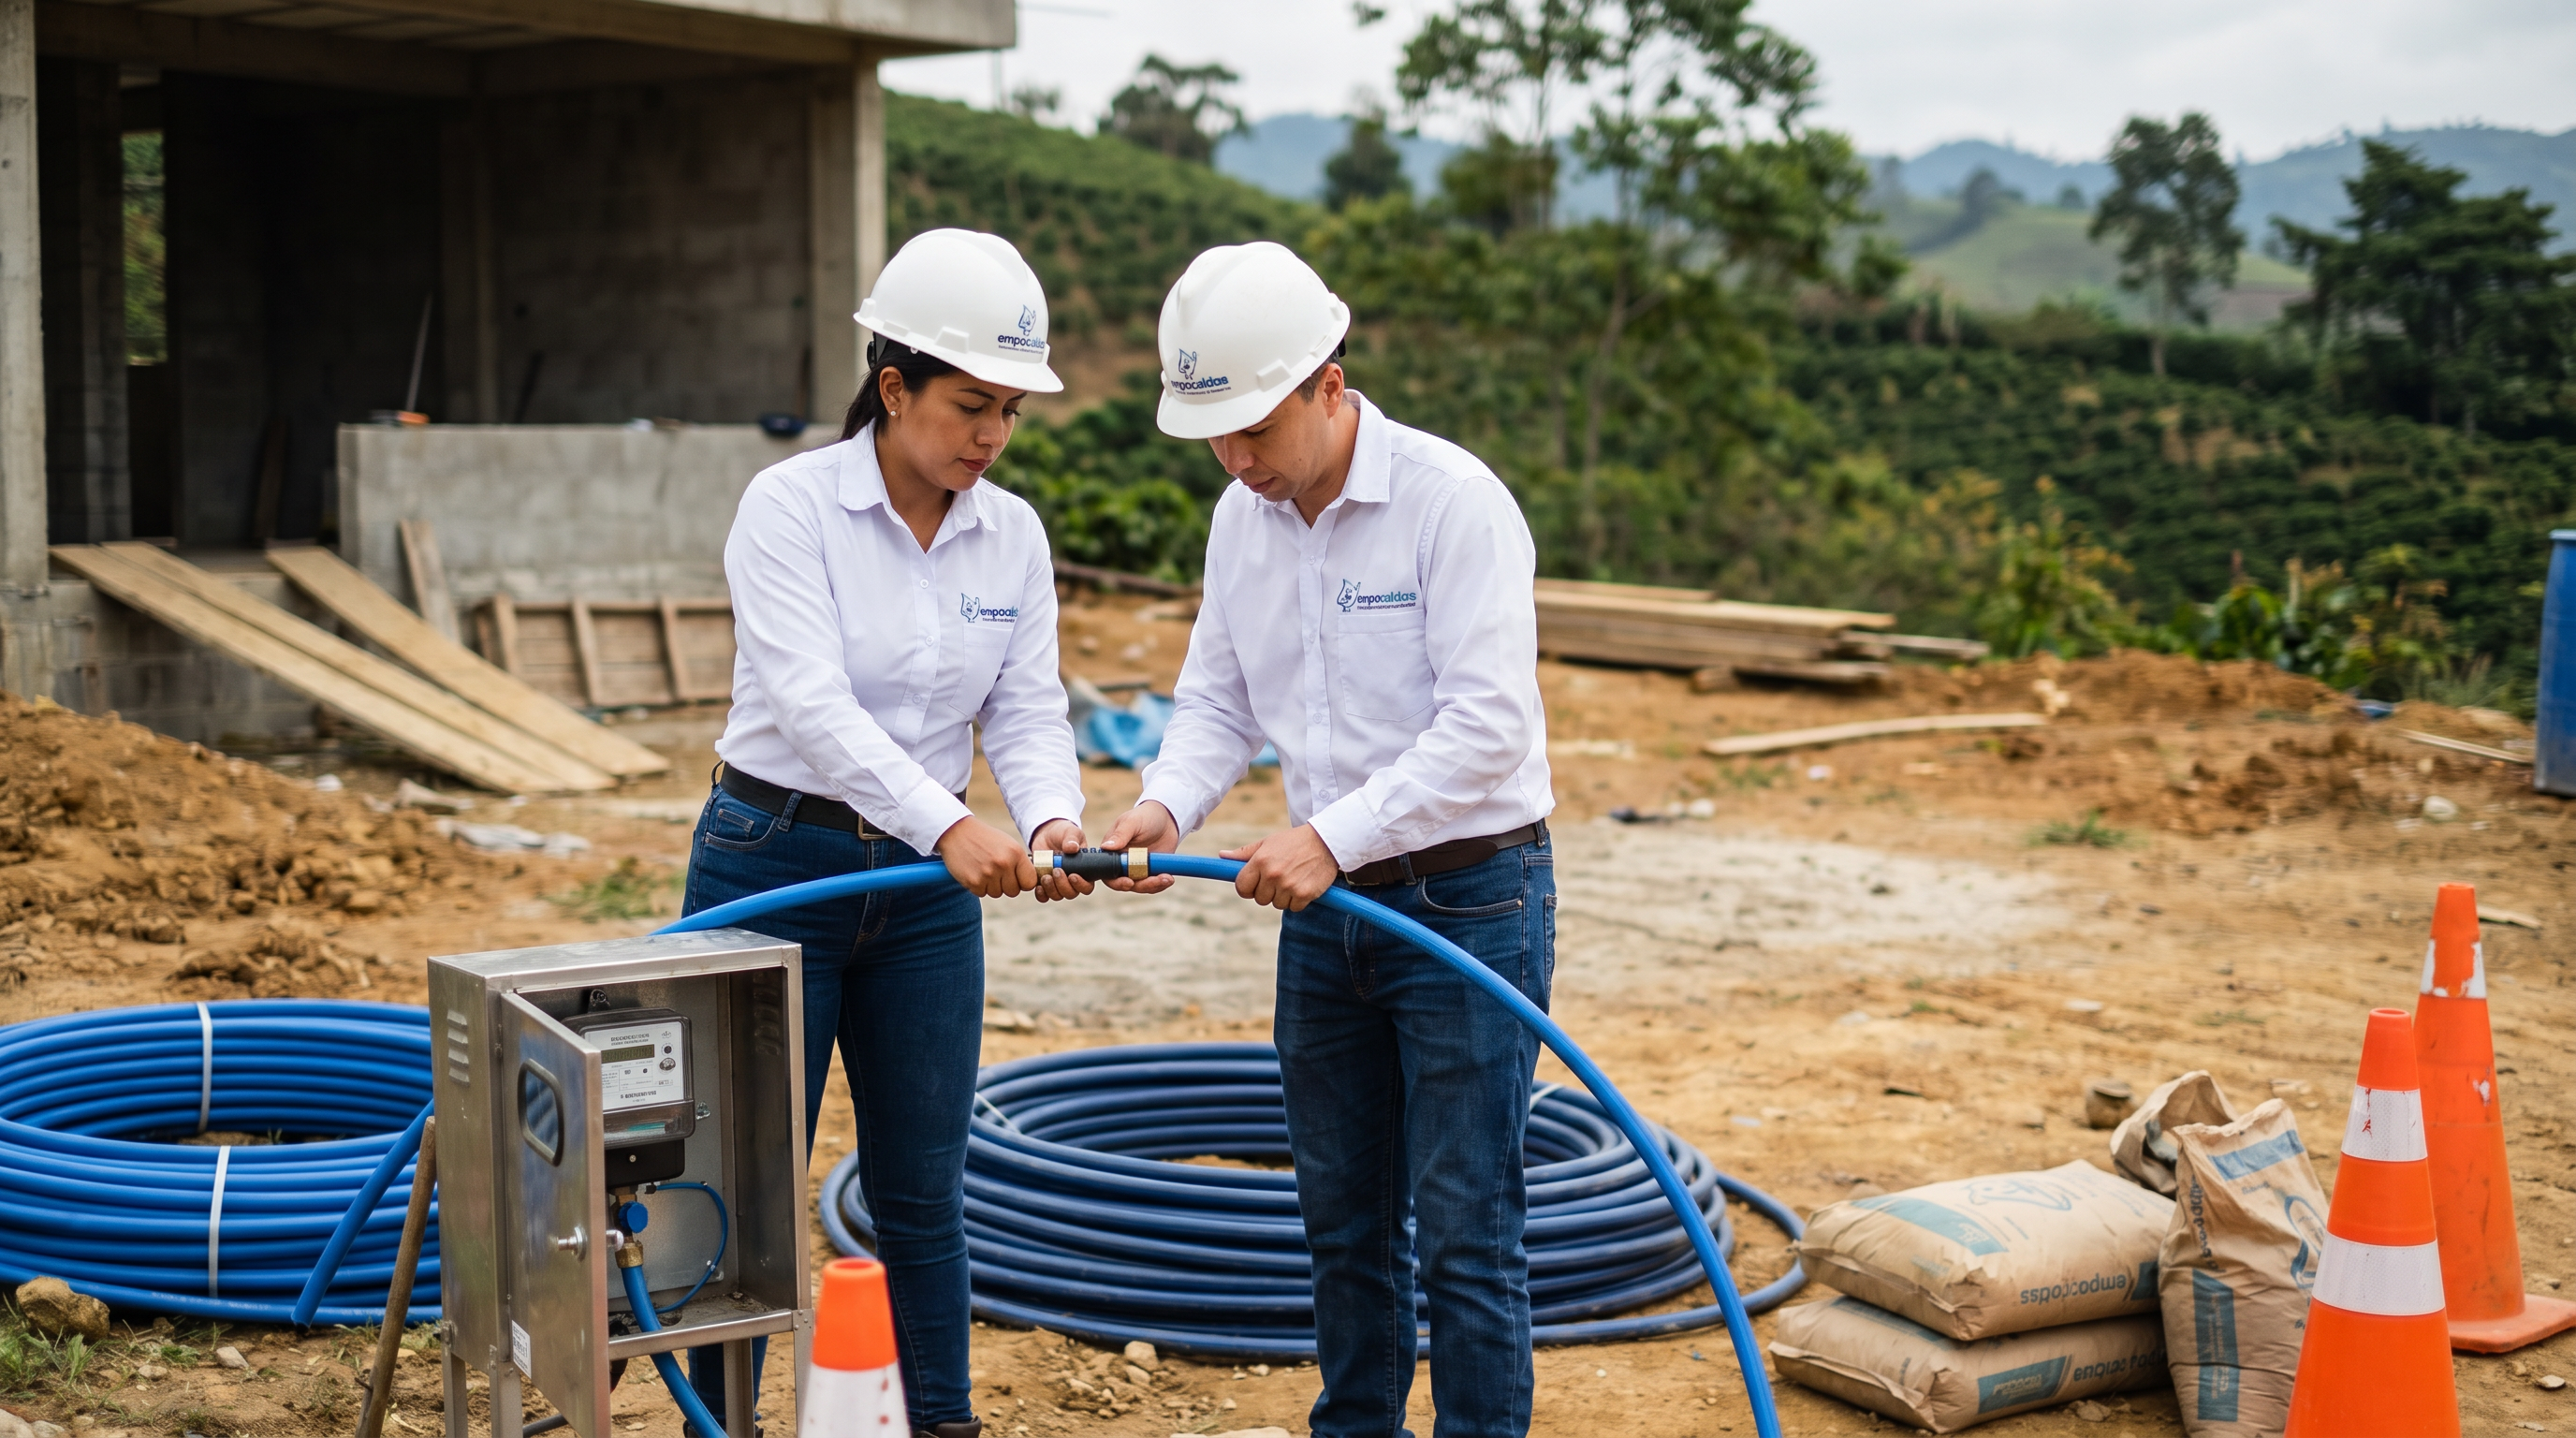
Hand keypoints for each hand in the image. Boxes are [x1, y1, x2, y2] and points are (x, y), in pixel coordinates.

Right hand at [935, 816, 1035, 898]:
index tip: (1017, 878)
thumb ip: (1020, 863)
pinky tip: (975, 871)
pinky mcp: (973, 881)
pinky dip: (979, 886)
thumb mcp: (1008, 845)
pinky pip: (982, 893)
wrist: (957, 831)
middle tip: (997, 872)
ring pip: (997, 893)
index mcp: (1015, 853)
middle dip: (1006, 885)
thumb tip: (1030, 884)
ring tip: (984, 868)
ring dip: (992, 885)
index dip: (1023, 882)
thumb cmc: (986, 839)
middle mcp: (1003, 864)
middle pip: (1013, 891)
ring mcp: (988, 874)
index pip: (1030, 883)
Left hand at [1030, 818, 1090, 901]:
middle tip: (1056, 870)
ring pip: (1057, 896)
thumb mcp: (1070, 833)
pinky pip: (1044, 897)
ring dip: (1052, 889)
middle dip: (1063, 885)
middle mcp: (1071, 881)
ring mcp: (1057, 884)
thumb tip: (1072, 848)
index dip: (1081, 885)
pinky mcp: (1044, 884)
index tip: (1072, 875)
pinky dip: (1041, 894)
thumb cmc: (1063, 833)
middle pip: (1071, 894)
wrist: (1047, 834)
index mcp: (1084, 871)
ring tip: (1046, 876)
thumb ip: (1073, 839)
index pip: (1087, 887)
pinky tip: (1038, 886)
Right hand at [1096, 801, 1180, 893]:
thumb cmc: (1145, 816)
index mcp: (1112, 852)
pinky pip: (1153, 884)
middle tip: (1154, 881)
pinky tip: (1169, 878)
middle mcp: (1122, 863)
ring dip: (1153, 885)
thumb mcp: (1132, 822)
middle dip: (1140, 885)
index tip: (1129, 882)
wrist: (1167, 818)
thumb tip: (1105, 847)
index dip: (1116, 882)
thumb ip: (1120, 835)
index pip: (1107, 873)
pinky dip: (1161, 884)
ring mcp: (1137, 869)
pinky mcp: (1151, 871)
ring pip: (1141, 886)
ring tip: (1166, 878)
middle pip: (1125, 883)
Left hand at [1218, 824, 1340, 911]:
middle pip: (1260, 899)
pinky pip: (1294, 907)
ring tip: (1293, 878)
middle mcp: (1273, 874)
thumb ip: (1244, 853)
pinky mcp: (1304, 894)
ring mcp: (1289, 886)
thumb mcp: (1267, 843)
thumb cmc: (1294, 841)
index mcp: (1260, 861)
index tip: (1255, 884)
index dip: (1247, 888)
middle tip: (1279, 878)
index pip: (1242, 887)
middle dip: (1267, 892)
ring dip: (1284, 896)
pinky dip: (1298, 900)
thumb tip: (1222, 856)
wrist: (1326, 841)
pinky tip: (1303, 884)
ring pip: (1277, 904)